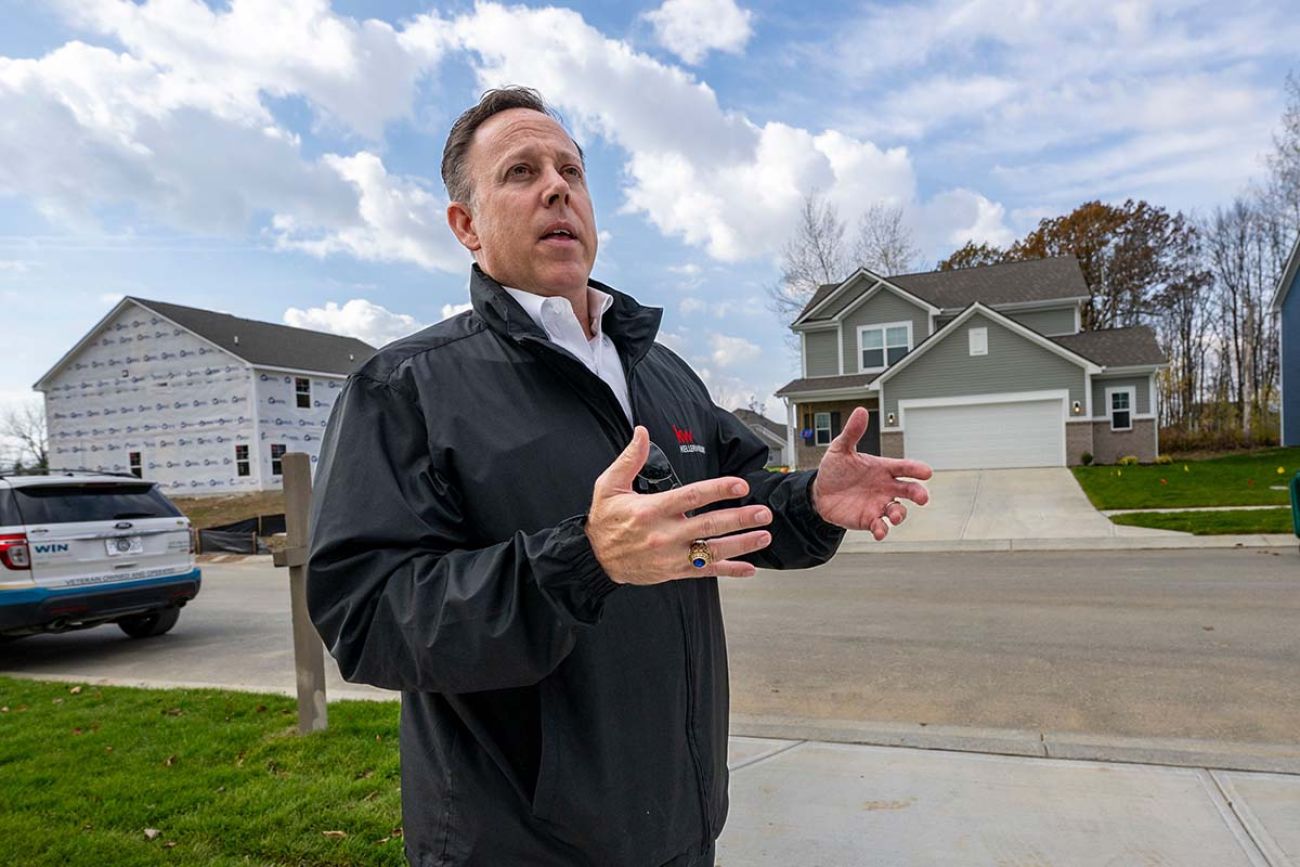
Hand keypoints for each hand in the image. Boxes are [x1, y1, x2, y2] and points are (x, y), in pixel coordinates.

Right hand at [587, 427, 772, 583]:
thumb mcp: (609, 485)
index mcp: (651, 509)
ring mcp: (671, 556)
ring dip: (742, 544)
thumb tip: (641, 432)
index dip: (718, 490)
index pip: (691, 496)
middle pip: (709, 525)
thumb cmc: (604, 520)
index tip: (740, 485)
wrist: (595, 559)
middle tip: (762, 513)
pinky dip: (729, 571)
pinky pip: (705, 571)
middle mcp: (664, 534)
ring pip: (713, 550)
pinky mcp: (674, 571)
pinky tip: (749, 568)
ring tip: (764, 536)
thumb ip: (630, 458)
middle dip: (740, 519)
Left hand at [812, 407, 932, 540]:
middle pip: (909, 490)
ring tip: (895, 515)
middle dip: (918, 493)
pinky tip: (880, 530)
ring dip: (900, 514)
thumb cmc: (835, 469)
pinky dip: (882, 529)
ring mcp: (879, 504)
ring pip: (897, 511)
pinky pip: (880, 526)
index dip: (916, 469)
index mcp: (883, 469)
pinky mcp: (868, 520)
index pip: (904, 467)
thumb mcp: (841, 448)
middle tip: (922, 497)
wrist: (820, 492)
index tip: (927, 472)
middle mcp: (886, 487)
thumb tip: (861, 411)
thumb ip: (852, 432)